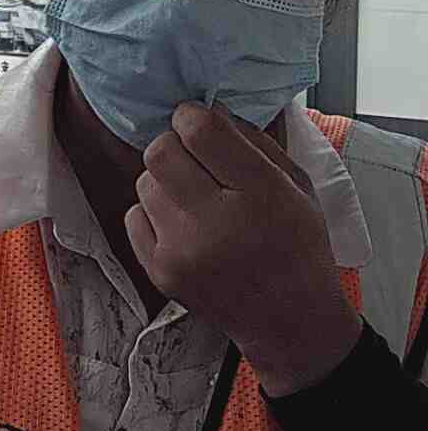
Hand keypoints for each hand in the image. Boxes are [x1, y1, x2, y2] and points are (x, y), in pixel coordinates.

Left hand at [125, 101, 361, 395]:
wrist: (289, 322)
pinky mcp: (160, 273)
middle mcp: (217, 224)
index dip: (193, 116)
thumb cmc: (297, 244)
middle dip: (175, 145)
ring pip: (144, 181)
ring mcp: (183, 252)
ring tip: (195, 199)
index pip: (200, 130)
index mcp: (260, 194)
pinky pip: (134, 214)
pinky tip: (184, 225)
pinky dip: (154, 213)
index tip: (200, 123)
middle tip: (195, 159)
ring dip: (166, 181)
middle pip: (160, 151)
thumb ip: (253, 140)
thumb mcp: (296, 183)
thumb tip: (207, 108)